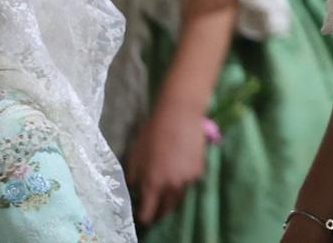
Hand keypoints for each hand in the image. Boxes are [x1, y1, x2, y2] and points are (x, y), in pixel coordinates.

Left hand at [126, 97, 210, 225]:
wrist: (179, 115)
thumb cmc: (152, 133)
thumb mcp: (134, 155)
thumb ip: (133, 177)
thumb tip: (136, 189)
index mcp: (153, 183)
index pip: (148, 212)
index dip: (144, 216)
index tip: (142, 216)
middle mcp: (171, 186)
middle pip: (166, 209)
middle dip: (160, 212)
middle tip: (155, 210)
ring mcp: (188, 179)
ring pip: (179, 196)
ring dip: (171, 198)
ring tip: (166, 193)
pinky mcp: (199, 170)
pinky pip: (189, 182)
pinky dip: (184, 181)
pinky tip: (180, 171)